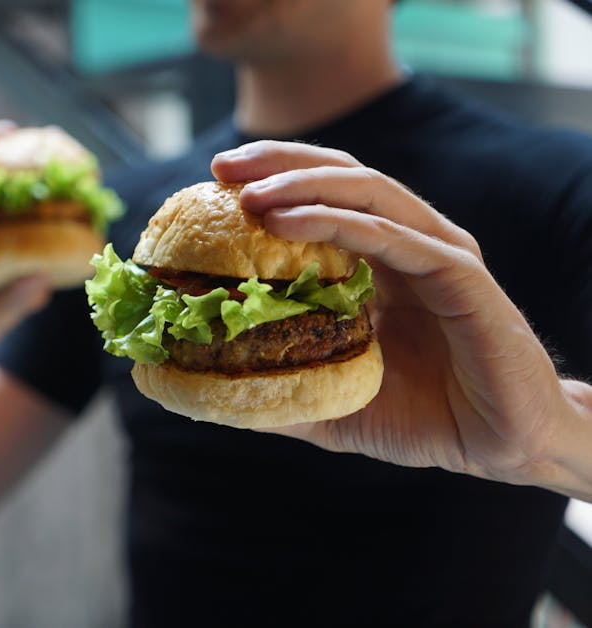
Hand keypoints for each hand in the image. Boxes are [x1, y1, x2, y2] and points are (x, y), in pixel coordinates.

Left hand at [211, 141, 586, 493]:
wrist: (501, 445)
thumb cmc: (421, 419)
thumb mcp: (332, 401)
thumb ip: (280, 387)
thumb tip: (212, 388)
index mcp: (380, 260)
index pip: (324, 197)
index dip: (272, 179)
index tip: (214, 182)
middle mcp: (409, 242)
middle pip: (342, 175)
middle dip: (279, 163)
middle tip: (221, 168)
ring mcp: (437, 253)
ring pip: (367, 192)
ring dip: (303, 186)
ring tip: (249, 195)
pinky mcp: (460, 275)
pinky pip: (392, 237)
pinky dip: (338, 223)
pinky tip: (287, 223)